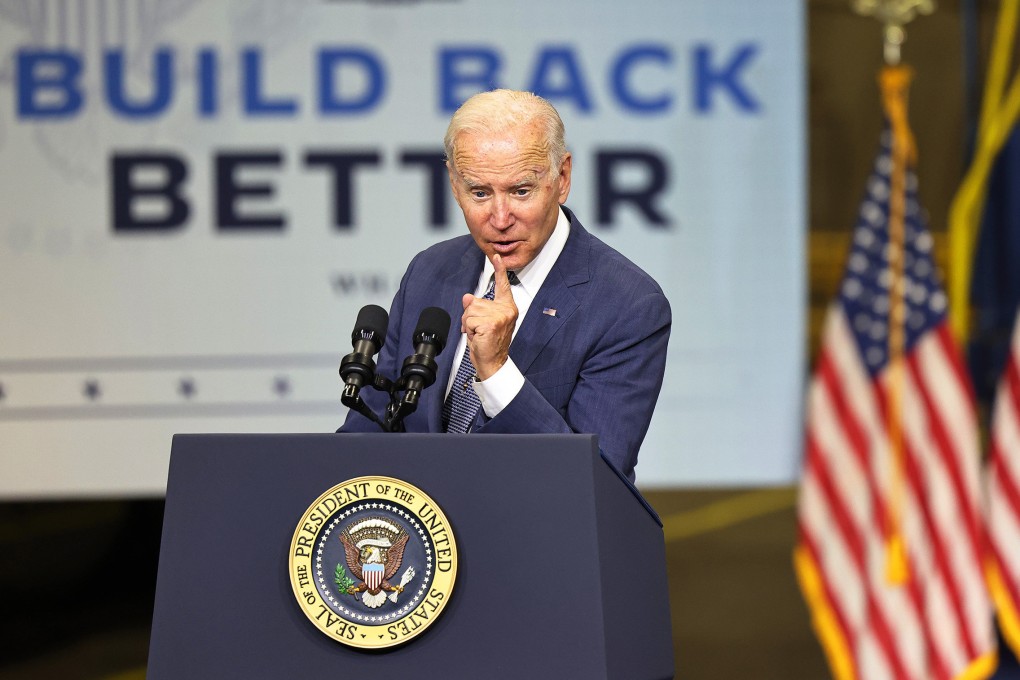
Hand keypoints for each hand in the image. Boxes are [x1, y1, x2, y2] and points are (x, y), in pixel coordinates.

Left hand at [461, 254, 517, 379]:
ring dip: (469, 324)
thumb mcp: (481, 322)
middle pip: (475, 302)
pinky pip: (469, 320)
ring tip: (478, 334)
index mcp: (507, 307)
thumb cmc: (489, 343)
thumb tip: (467, 297)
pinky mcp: (491, 324)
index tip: (497, 257)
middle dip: (470, 316)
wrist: (493, 363)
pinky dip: (469, 330)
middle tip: (478, 330)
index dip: (499, 270)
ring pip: (470, 311)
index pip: (503, 285)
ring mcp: (500, 317)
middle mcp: (506, 310)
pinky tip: (478, 337)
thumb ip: (477, 307)